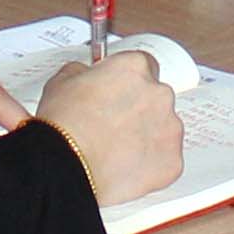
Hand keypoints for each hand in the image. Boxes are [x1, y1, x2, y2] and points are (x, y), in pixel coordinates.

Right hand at [38, 53, 183, 204]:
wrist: (68, 166)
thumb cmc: (64, 126)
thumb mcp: (61, 82)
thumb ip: (83, 72)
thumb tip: (85, 75)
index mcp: (135, 68)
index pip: (143, 66)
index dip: (128, 82)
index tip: (119, 91)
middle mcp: (159, 94)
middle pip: (155, 98)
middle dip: (138, 110)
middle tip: (112, 125)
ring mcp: (170, 129)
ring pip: (163, 130)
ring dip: (146, 137)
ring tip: (115, 151)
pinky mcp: (172, 162)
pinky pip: (165, 161)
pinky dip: (150, 165)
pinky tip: (125, 168)